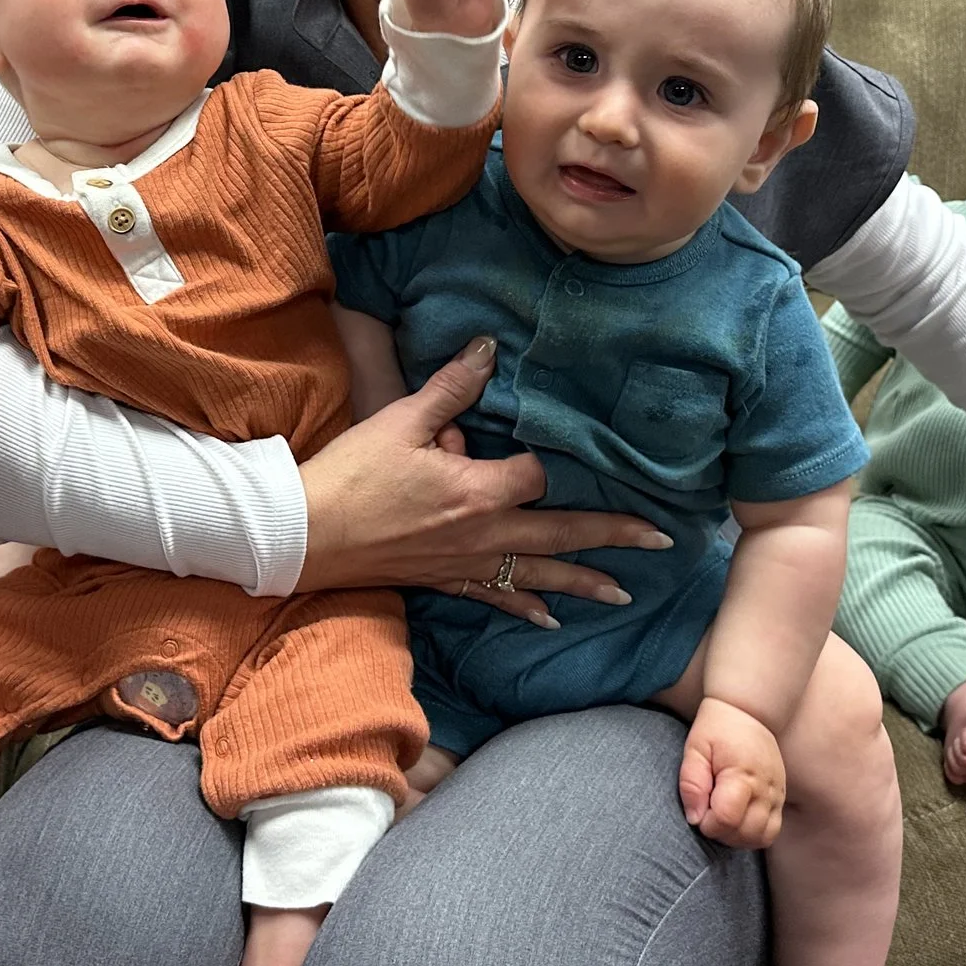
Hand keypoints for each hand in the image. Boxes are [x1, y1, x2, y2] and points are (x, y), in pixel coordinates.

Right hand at [296, 337, 668, 624]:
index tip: (557, 442)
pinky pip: (496, 597)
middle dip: (614, 534)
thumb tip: (490, 346)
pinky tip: (550, 619)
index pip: (537, 474)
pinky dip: (526, 607)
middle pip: (561, 534)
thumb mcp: (401, 420)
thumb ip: (452, 387)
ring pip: (537, 575)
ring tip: (625, 592)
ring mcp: (465, 564)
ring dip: (584, 582)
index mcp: (476, 491)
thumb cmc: (350, 475)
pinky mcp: (444, 582)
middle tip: (661, 537)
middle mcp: (482, 534)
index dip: (548, 457)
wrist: (304, 534)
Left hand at [678, 697, 786, 848]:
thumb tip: (694, 818)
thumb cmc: (717, 729)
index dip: (707, 823)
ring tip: (722, 819)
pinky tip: (737, 820)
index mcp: (742, 774)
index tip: (698, 811)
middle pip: (746, 833)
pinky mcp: (781, 798)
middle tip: (707, 815)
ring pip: (762, 837)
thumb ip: (691, 783)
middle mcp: (765, 788)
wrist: (750, 711)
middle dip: (721, 834)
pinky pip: (771, 830)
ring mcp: (777, 795)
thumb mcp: (695, 748)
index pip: (727, 818)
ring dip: (738, 838)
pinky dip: (753, 834)